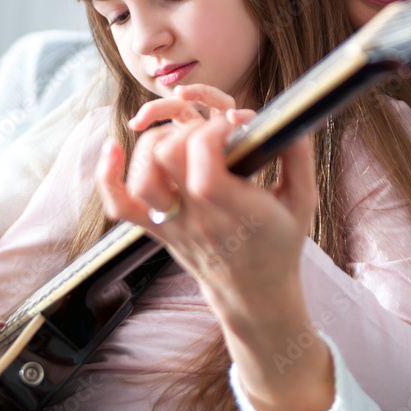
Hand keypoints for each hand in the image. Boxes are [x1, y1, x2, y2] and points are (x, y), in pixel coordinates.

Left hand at [98, 84, 315, 322]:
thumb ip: (298, 153)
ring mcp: (173, 225)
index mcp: (237, 212)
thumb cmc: (279, 241)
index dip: (212, 136)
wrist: (254, 292)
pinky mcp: (156, 229)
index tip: (231, 127)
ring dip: (154, 146)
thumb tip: (287, 117)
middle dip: (186, 131)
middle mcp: (199, 219)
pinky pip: (120, 205)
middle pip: (168, 160)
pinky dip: (107, 176)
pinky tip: (113, 149)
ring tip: (179, 140)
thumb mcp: (302, 198)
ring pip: (142, 178)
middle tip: (209, 134)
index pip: (205, 169)